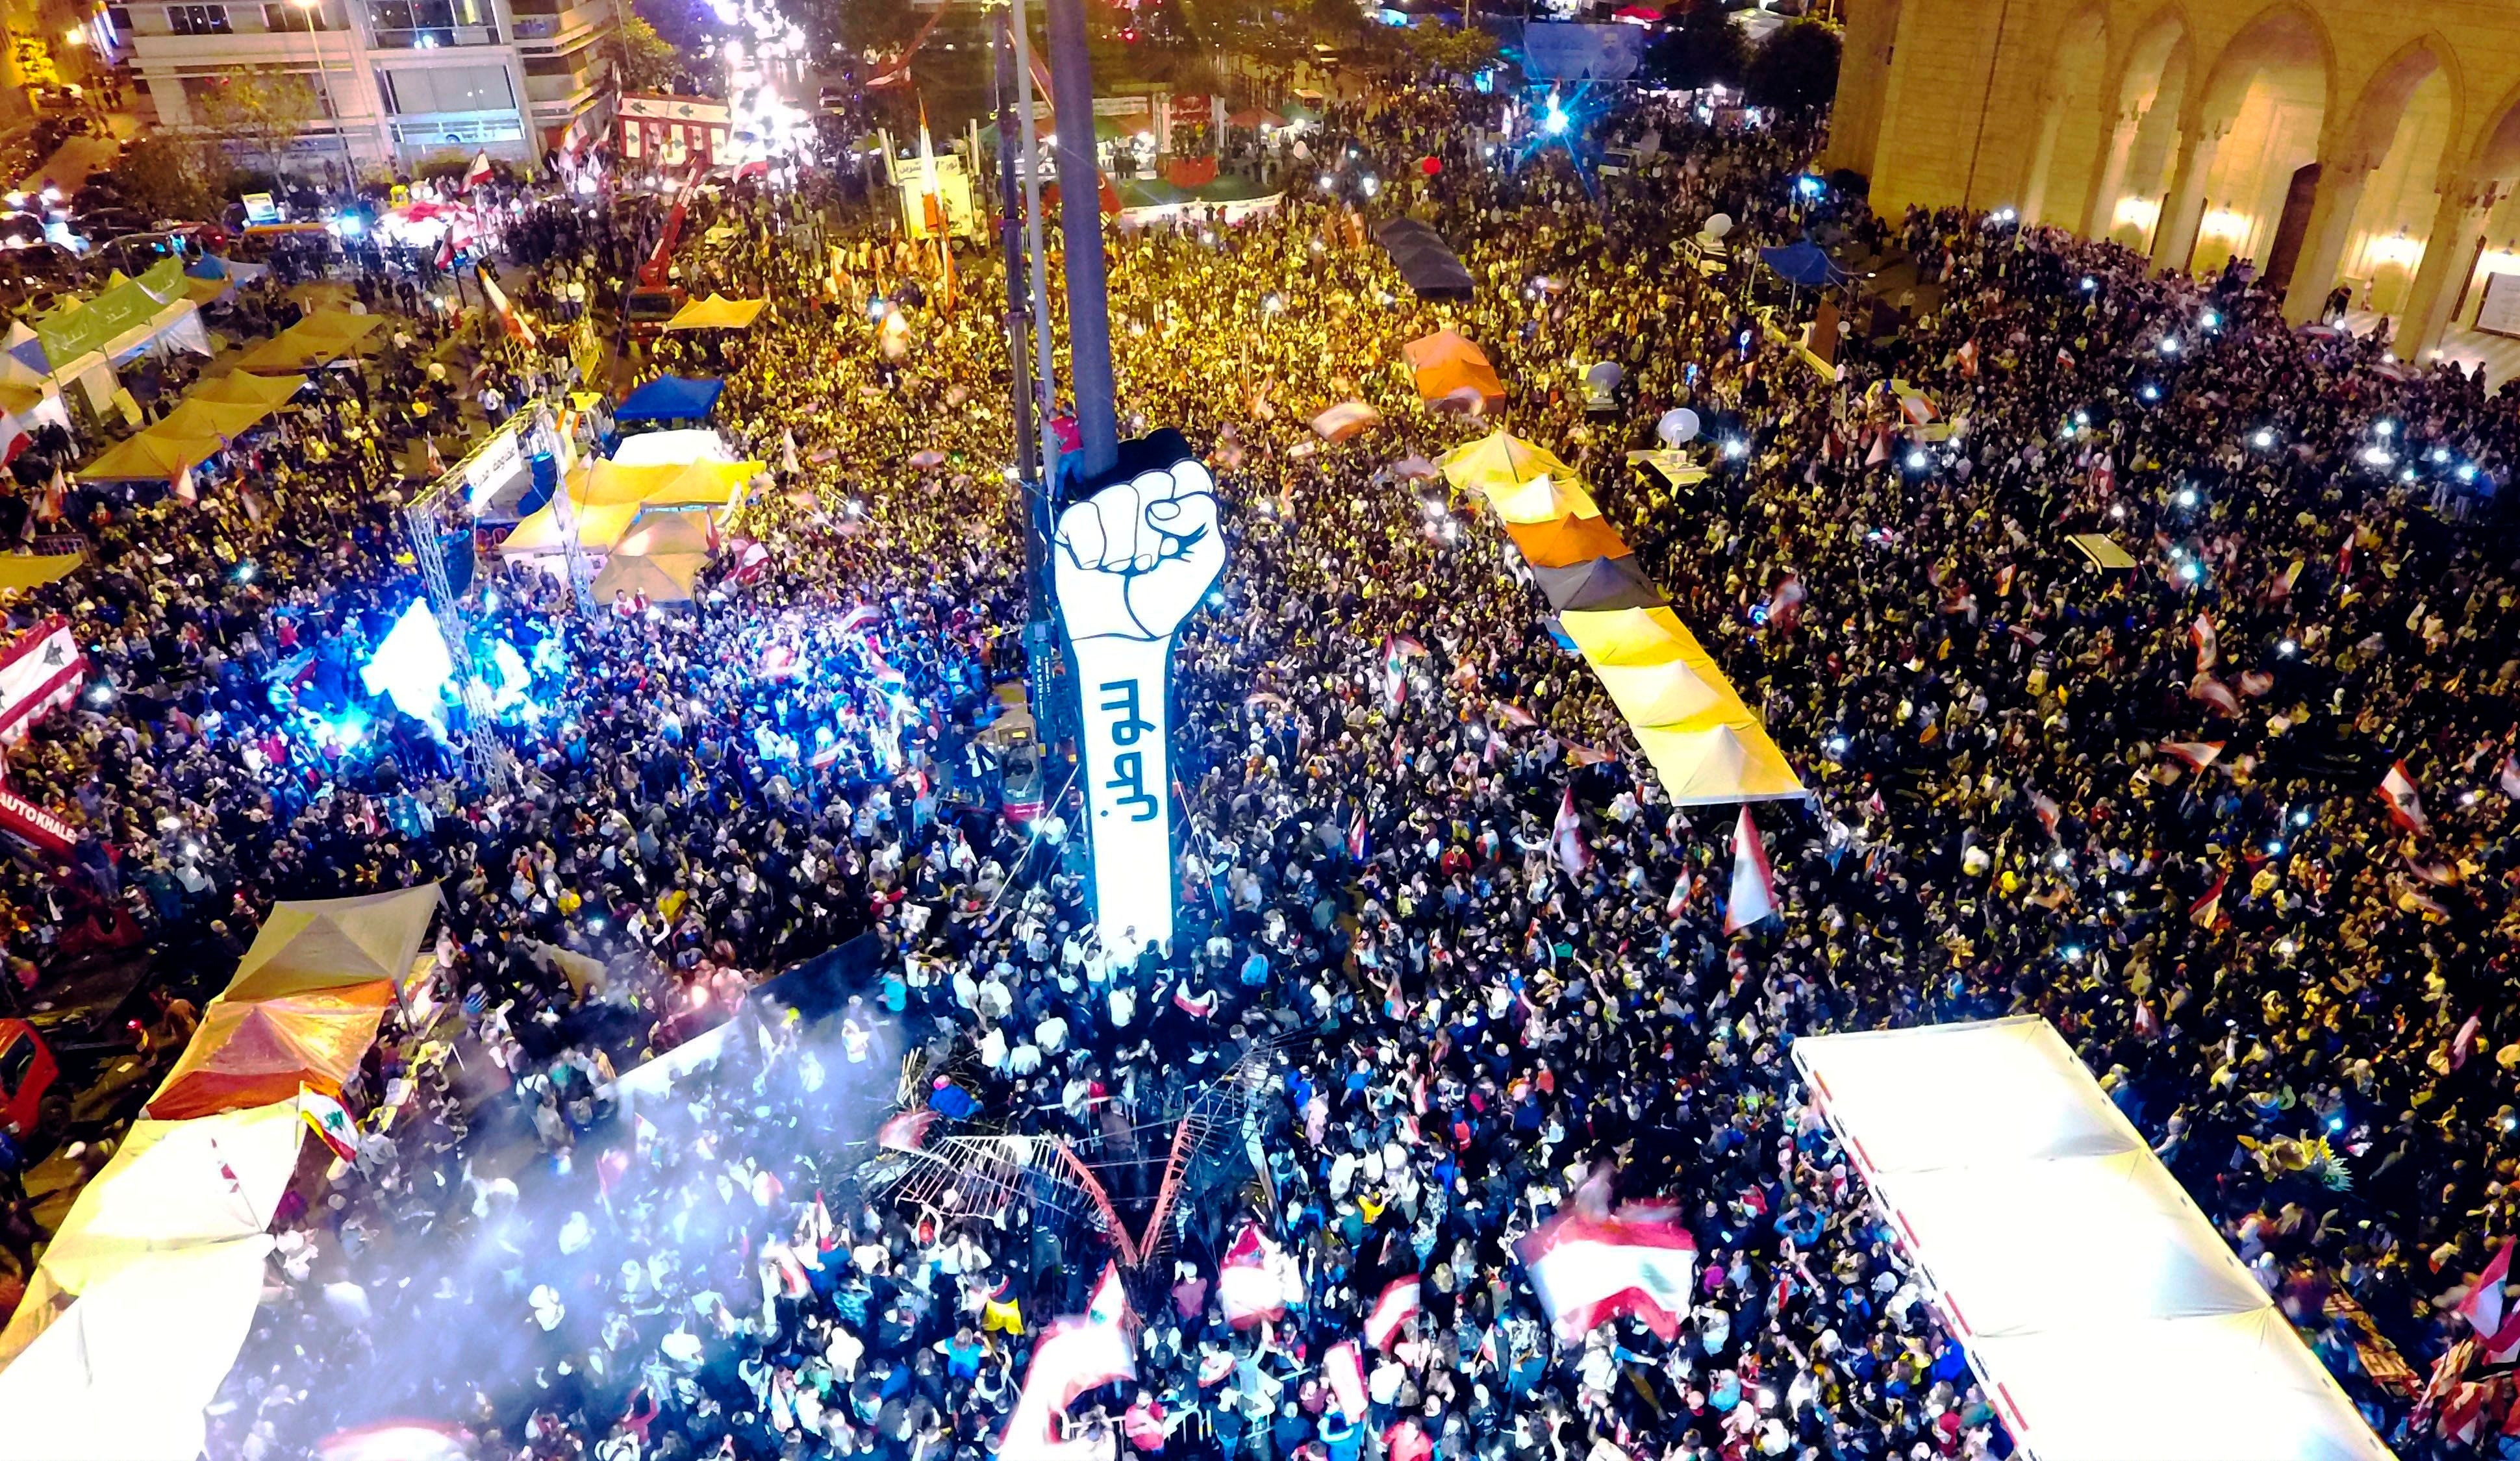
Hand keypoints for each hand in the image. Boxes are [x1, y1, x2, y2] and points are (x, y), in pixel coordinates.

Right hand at [1053, 456, 1225, 642]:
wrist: (1127, 634)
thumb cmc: (1167, 596)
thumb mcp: (1206, 556)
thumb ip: (1200, 515)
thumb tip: (1157, 508)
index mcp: (1177, 501)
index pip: (1186, 472)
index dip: (1184, 504)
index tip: (1176, 540)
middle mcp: (1142, 498)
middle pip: (1153, 481)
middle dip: (1153, 533)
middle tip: (1147, 561)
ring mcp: (1106, 508)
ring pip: (1117, 495)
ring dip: (1123, 545)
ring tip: (1122, 567)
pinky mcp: (1074, 523)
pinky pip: (1083, 514)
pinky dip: (1092, 549)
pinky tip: (1095, 566)